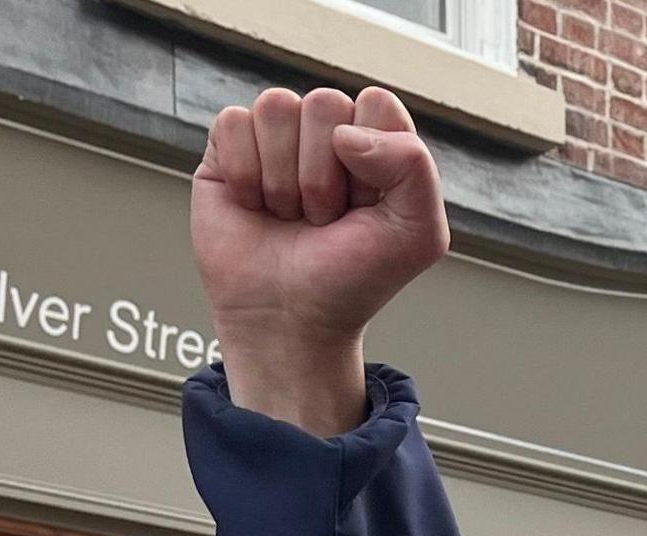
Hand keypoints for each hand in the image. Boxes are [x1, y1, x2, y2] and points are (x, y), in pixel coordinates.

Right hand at [191, 86, 451, 436]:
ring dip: (283, 179)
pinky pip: (232, 122)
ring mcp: (277, 137)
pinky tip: (254, 206)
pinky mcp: (228, 149)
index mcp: (377, 141)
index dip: (371, 159)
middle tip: (323, 220)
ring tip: (290, 215)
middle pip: (324, 103)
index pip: (376, 104)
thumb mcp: (418, 234)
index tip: (366, 207)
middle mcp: (327, 131)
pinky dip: (244, 174)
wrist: (290, 322)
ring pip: (276, 107)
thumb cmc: (353, 279)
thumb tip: (344, 132)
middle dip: (323, 176)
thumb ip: (413, 166)